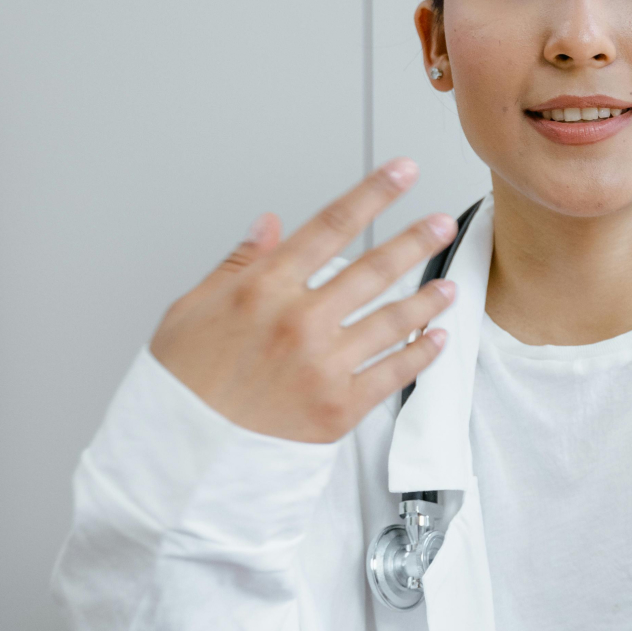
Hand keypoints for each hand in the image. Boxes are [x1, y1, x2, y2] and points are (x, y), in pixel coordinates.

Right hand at [149, 158, 457, 441]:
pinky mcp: (340, 408)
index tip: (402, 172)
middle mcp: (300, 322)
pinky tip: (435, 339)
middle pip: (375, 268)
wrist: (182, 458)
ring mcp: (324, 365)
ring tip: (449, 286)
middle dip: (417, 239)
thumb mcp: (191, 310)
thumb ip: (239, 265)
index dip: (374, 193)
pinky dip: (421, 354)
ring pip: (393, 320)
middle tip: (443, 222)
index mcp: (263, 290)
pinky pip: (394, 374)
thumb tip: (270, 226)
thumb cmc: (182, 387)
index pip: (330, 225)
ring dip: (427, 299)